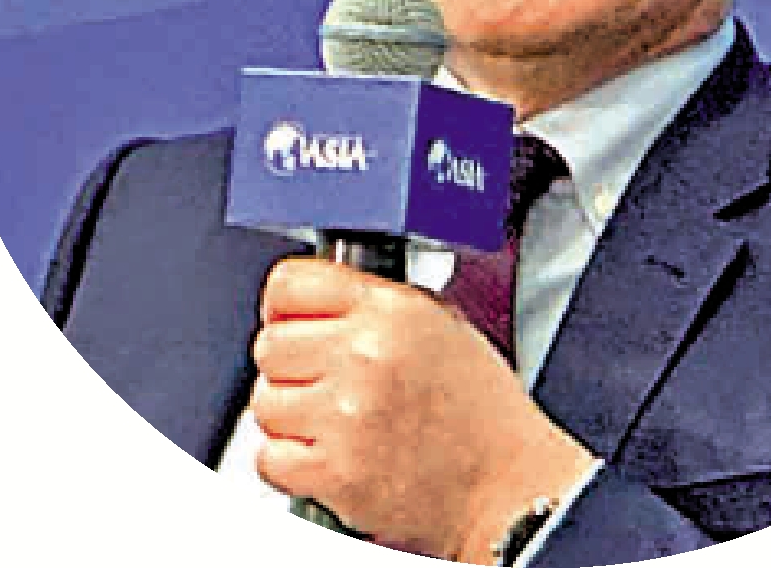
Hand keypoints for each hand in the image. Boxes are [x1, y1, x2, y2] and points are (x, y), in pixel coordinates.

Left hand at [251, 257, 595, 561]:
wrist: (507, 486)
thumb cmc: (482, 411)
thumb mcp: (442, 324)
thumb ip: (377, 304)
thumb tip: (317, 302)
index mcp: (392, 309)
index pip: (290, 284)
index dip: (282, 305)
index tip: (290, 321)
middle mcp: (366, 353)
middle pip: (269, 344)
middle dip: (291, 365)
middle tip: (324, 381)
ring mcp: (347, 413)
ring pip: (264, 402)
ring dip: (290, 415)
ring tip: (334, 421)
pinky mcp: (335, 471)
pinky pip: (269, 457)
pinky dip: (291, 462)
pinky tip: (331, 453)